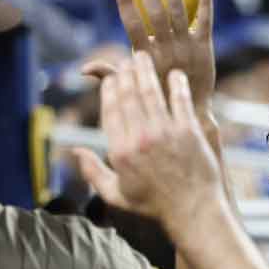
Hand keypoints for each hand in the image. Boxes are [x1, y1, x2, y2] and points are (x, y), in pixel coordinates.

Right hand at [72, 53, 222, 234]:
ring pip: (151, 92)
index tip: (111, 78)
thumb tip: (74, 151)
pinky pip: (180, 100)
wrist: (193, 211)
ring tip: (144, 57)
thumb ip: (92, 172)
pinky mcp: (189, 131)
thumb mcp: (116, 195)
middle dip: (125, 73)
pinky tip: (174, 74)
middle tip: (127, 60)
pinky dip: (176, 84)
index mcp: (120, 152)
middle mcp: (140, 138)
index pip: (110, 110)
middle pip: (128, 96)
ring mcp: (166, 132)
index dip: (109, 89)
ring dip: (146, 71)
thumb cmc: (154, 206)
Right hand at [83, 0, 217, 109]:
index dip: (127, 5)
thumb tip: (83, 69)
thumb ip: (110, 74)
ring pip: (179, 15)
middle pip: (156, 15)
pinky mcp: (205, 47)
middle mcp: (167, 49)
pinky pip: (205, 21)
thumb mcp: (133, 85)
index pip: (133, 26)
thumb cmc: (158, 95)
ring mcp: (187, 47)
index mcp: (147, 57)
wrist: (192, 109)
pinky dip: (206, 3)